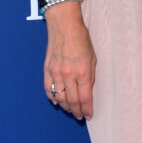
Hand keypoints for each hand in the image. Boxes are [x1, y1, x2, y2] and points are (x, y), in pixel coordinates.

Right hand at [44, 1, 96, 119]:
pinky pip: (48, 89)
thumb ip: (90, 76)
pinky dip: (53, 98)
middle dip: (77, 111)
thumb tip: (88, 91)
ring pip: (60, 98)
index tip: (89, 115)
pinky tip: (58, 101)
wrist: (65, 26)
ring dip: (66, 107)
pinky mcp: (47, 70)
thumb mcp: (93, 58)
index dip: (87, 109)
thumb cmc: (82, 39)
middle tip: (80, 116)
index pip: (85, 98)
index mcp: (83, 71)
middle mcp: (69, 74)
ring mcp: (56, 73)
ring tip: (71, 110)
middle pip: (72, 101)